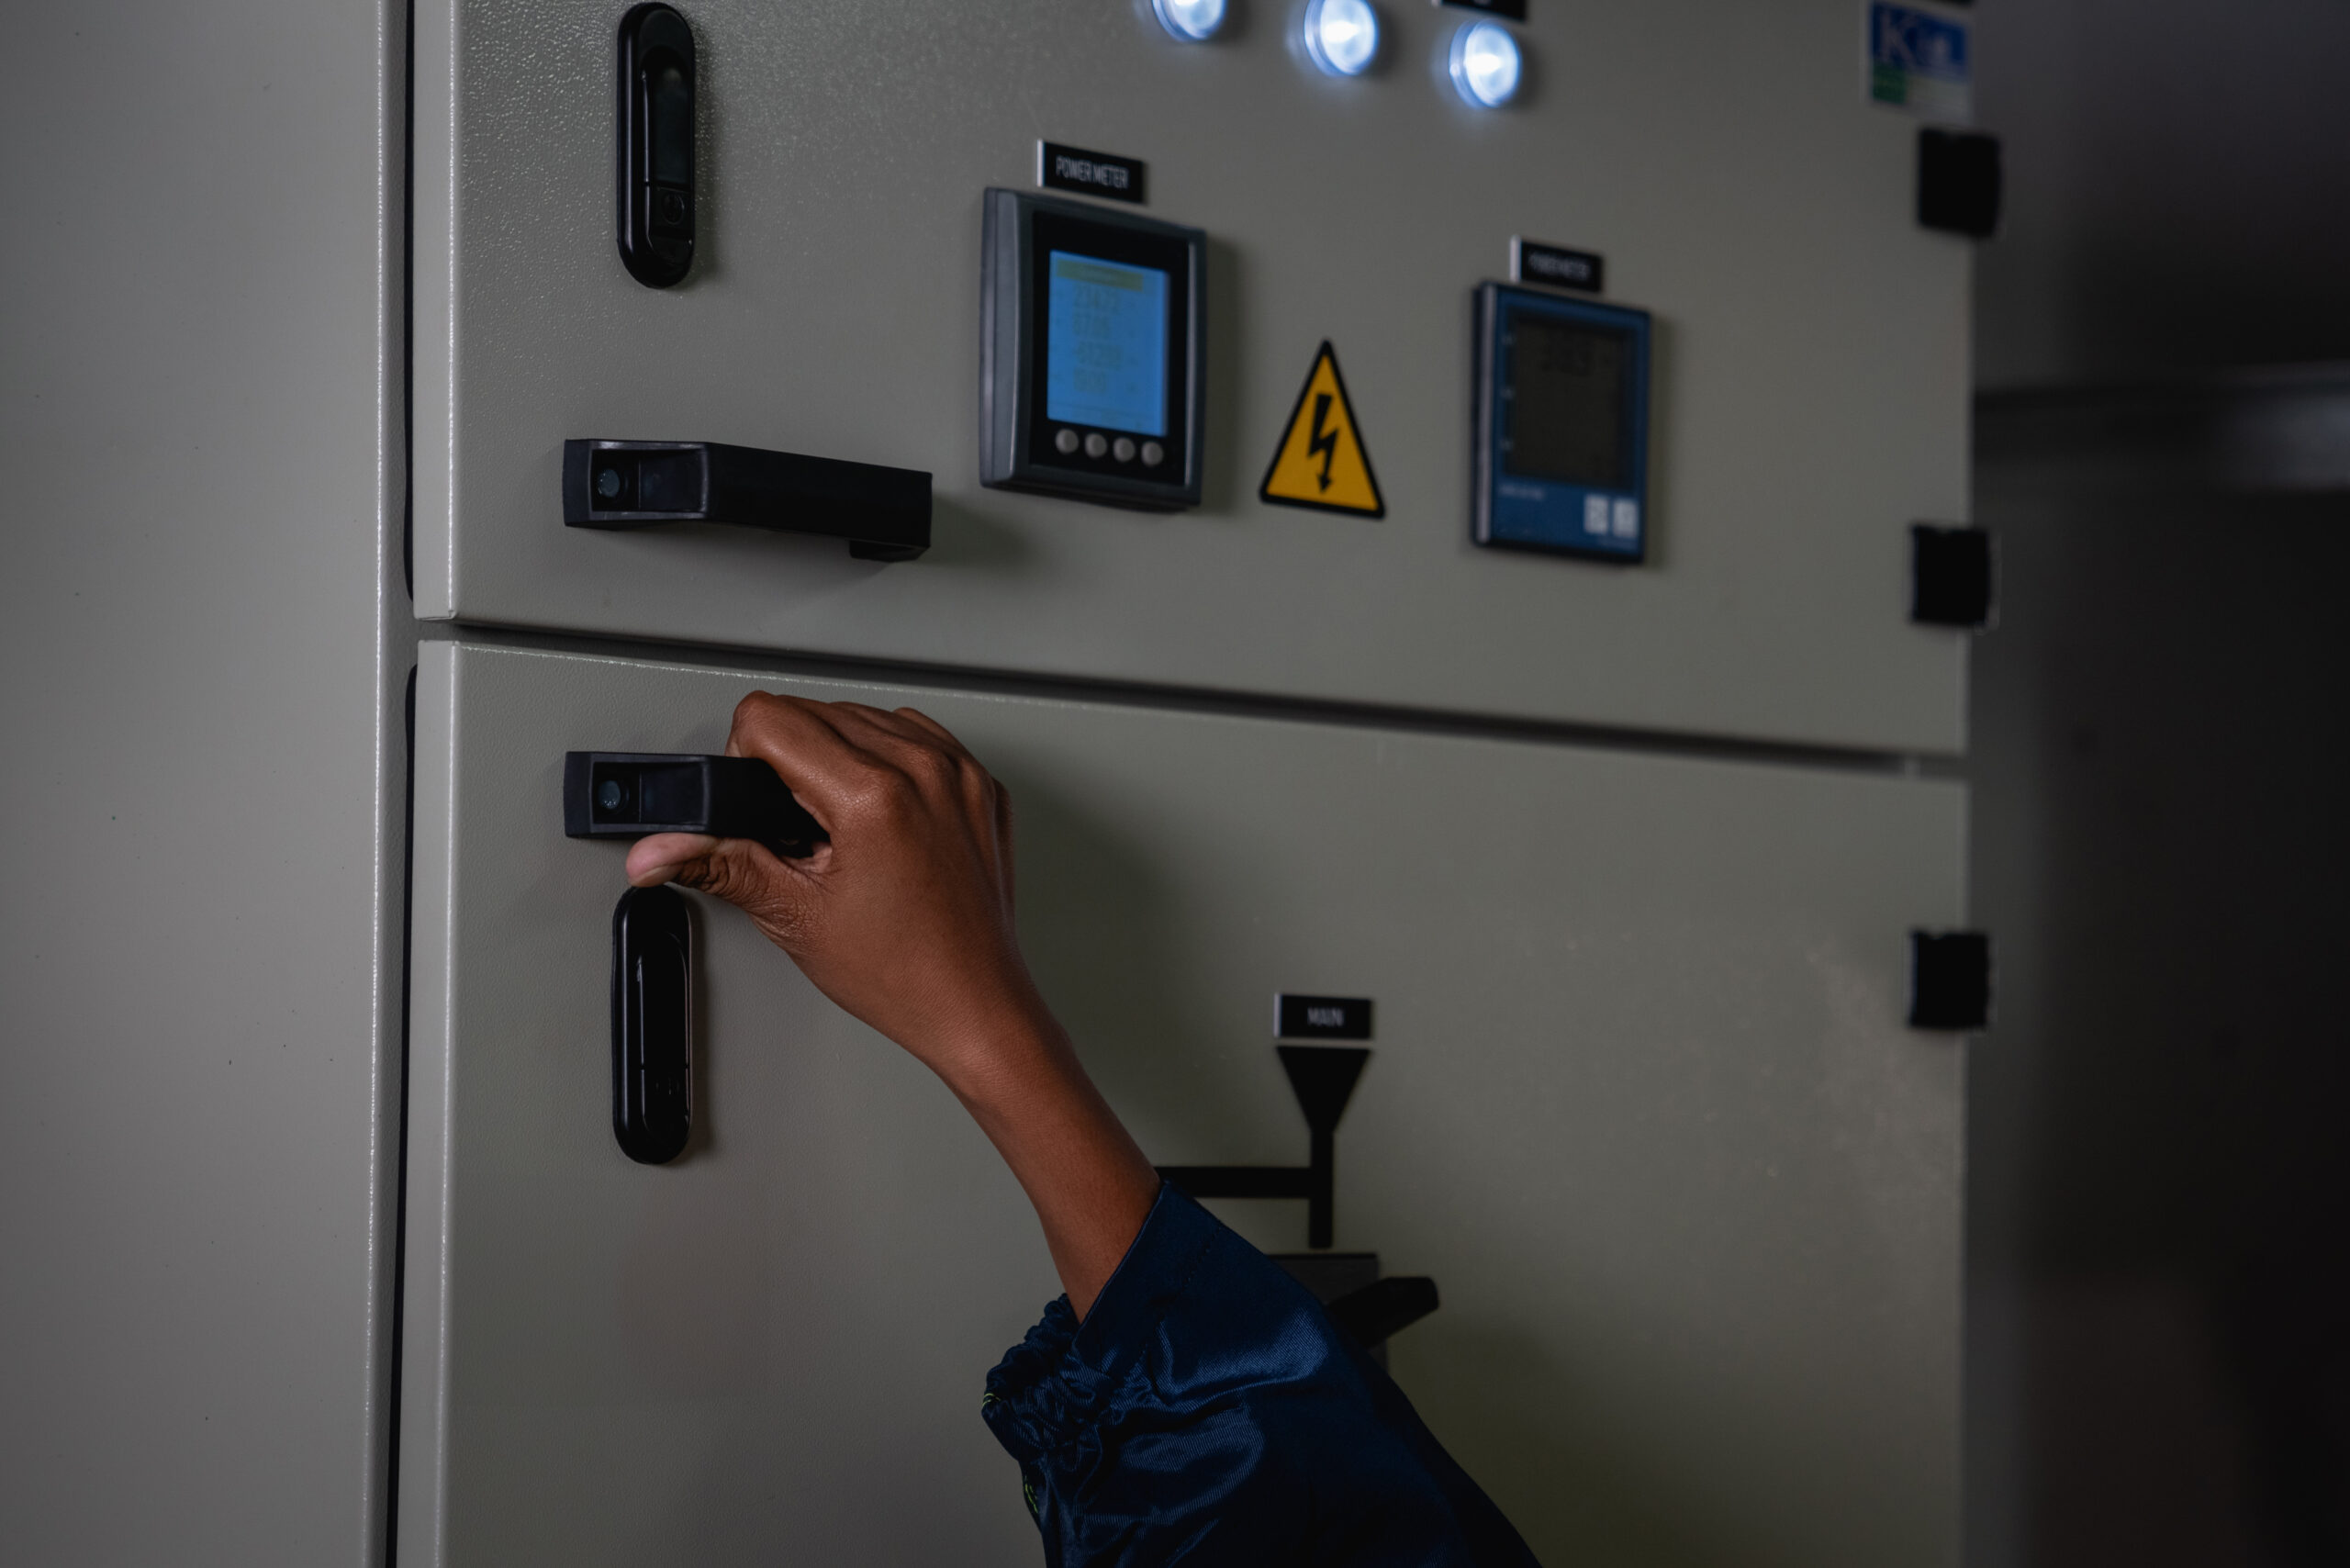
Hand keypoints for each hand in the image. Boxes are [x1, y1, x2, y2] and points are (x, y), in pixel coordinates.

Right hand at [626, 694, 1041, 1077]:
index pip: (769, 717)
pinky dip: (889, 763)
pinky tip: (882, 819)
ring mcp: (960, 772)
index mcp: (875, 794)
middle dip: (790, 766)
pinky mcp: (981, 783)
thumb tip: (658, 851)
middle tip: (804, 836)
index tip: (760, 808)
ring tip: (844, 832)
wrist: (975, 1006)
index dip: (743, 762)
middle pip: (813, 710)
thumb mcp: (795, 916)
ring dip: (839, 758)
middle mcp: (925, 769)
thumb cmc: (905, 974)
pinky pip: (916, 737)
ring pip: (864, 716)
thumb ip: (719, 865)